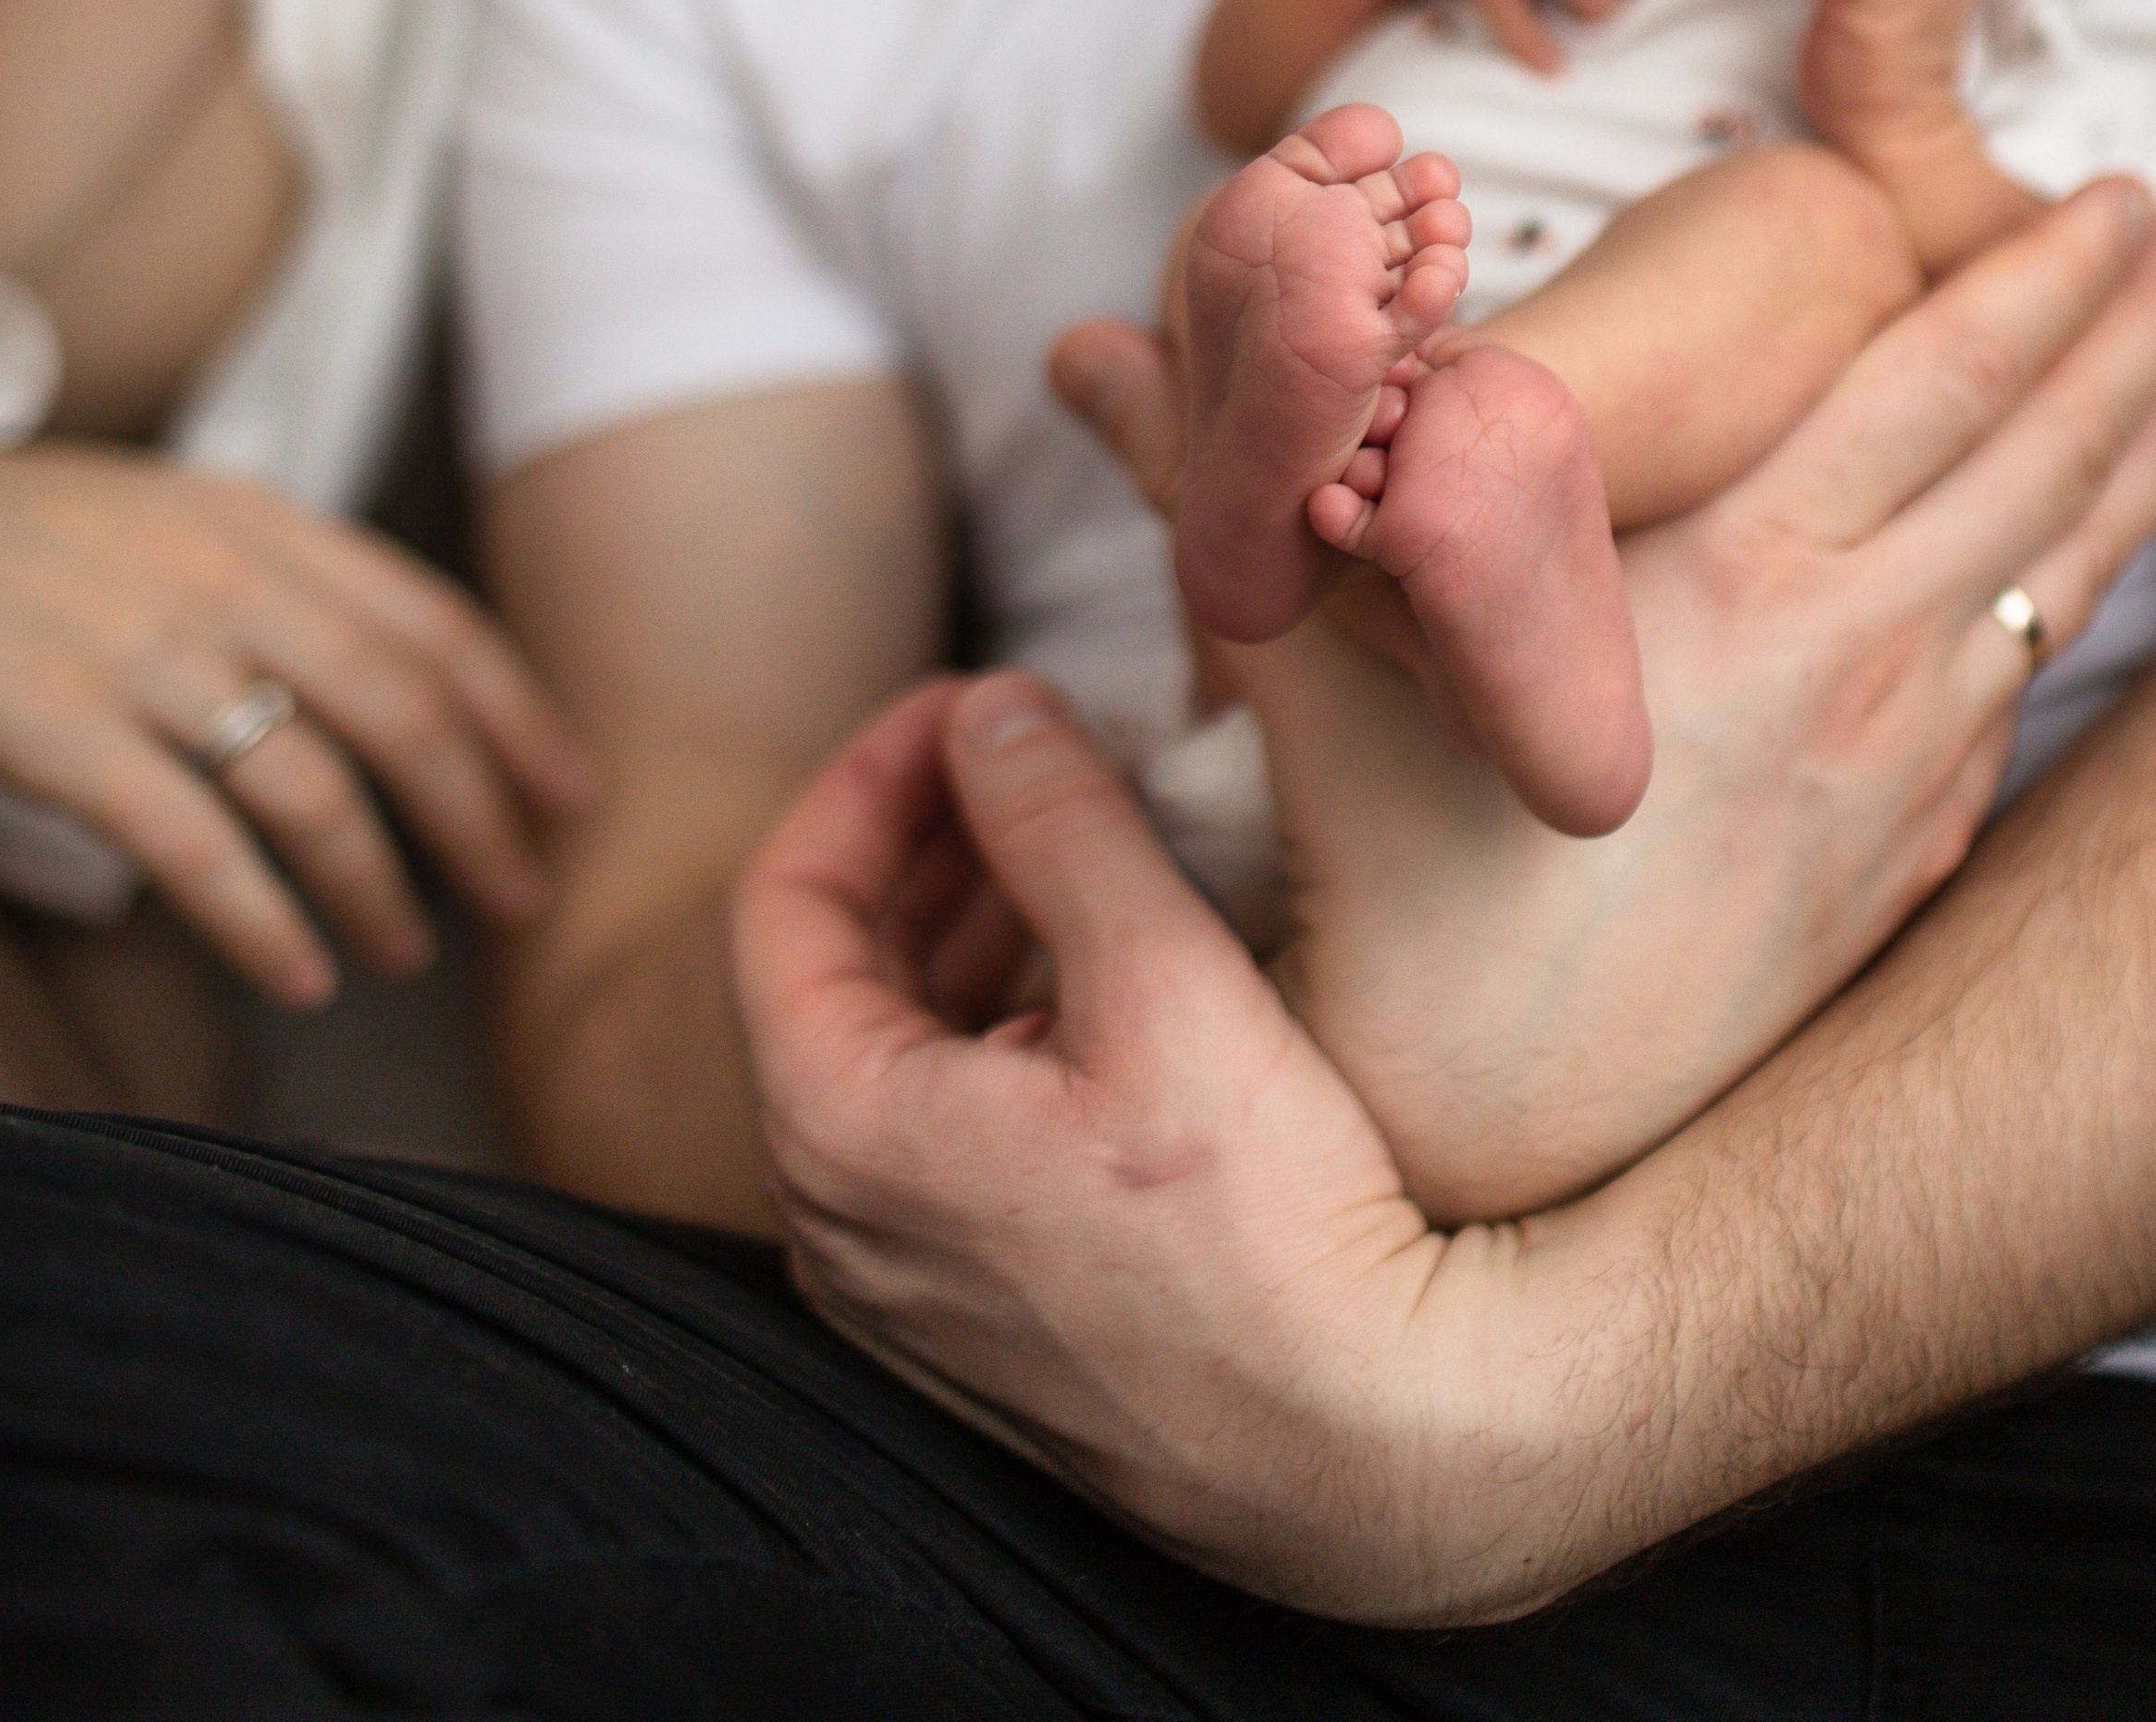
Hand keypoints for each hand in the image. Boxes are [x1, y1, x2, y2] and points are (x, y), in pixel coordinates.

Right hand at [0, 445, 593, 1004]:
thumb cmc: (28, 543)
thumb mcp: (169, 521)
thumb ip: (278, 579)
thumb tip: (400, 677)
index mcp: (258, 522)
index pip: (431, 621)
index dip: (516, 712)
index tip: (569, 791)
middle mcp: (217, 578)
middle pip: (399, 707)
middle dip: (479, 811)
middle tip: (523, 894)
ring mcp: (136, 652)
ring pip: (308, 784)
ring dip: (378, 884)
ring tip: (406, 954)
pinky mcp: (57, 725)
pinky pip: (189, 843)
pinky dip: (259, 920)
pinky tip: (298, 973)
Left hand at [733, 671, 1527, 1622]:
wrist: (1369, 1454)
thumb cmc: (1264, 1225)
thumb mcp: (1159, 977)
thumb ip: (1058, 819)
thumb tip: (993, 706)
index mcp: (838, 1135)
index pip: (786, 896)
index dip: (872, 770)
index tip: (971, 700)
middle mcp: (838, 1229)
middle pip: (832, 974)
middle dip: (927, 840)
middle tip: (1027, 754)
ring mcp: (907, 1291)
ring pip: (894, 1056)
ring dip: (968, 928)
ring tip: (1068, 841)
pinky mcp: (983, 1326)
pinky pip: (944, 1139)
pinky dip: (998, 1027)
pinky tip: (1099, 985)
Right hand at [754, 189, 2155, 1618]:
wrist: (1490, 1139)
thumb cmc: (1398, 881)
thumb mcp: (1311, 657)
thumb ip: (1210, 477)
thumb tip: (1083, 342)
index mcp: (1740, 583)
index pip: (1929, 387)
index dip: (2028, 281)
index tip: (2107, 195)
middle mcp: (1857, 665)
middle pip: (2035, 460)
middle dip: (2124, 329)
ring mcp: (1900, 774)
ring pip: (2060, 579)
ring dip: (2149, 459)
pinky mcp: (1899, 867)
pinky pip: (2019, 710)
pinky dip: (2083, 614)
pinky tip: (2097, 584)